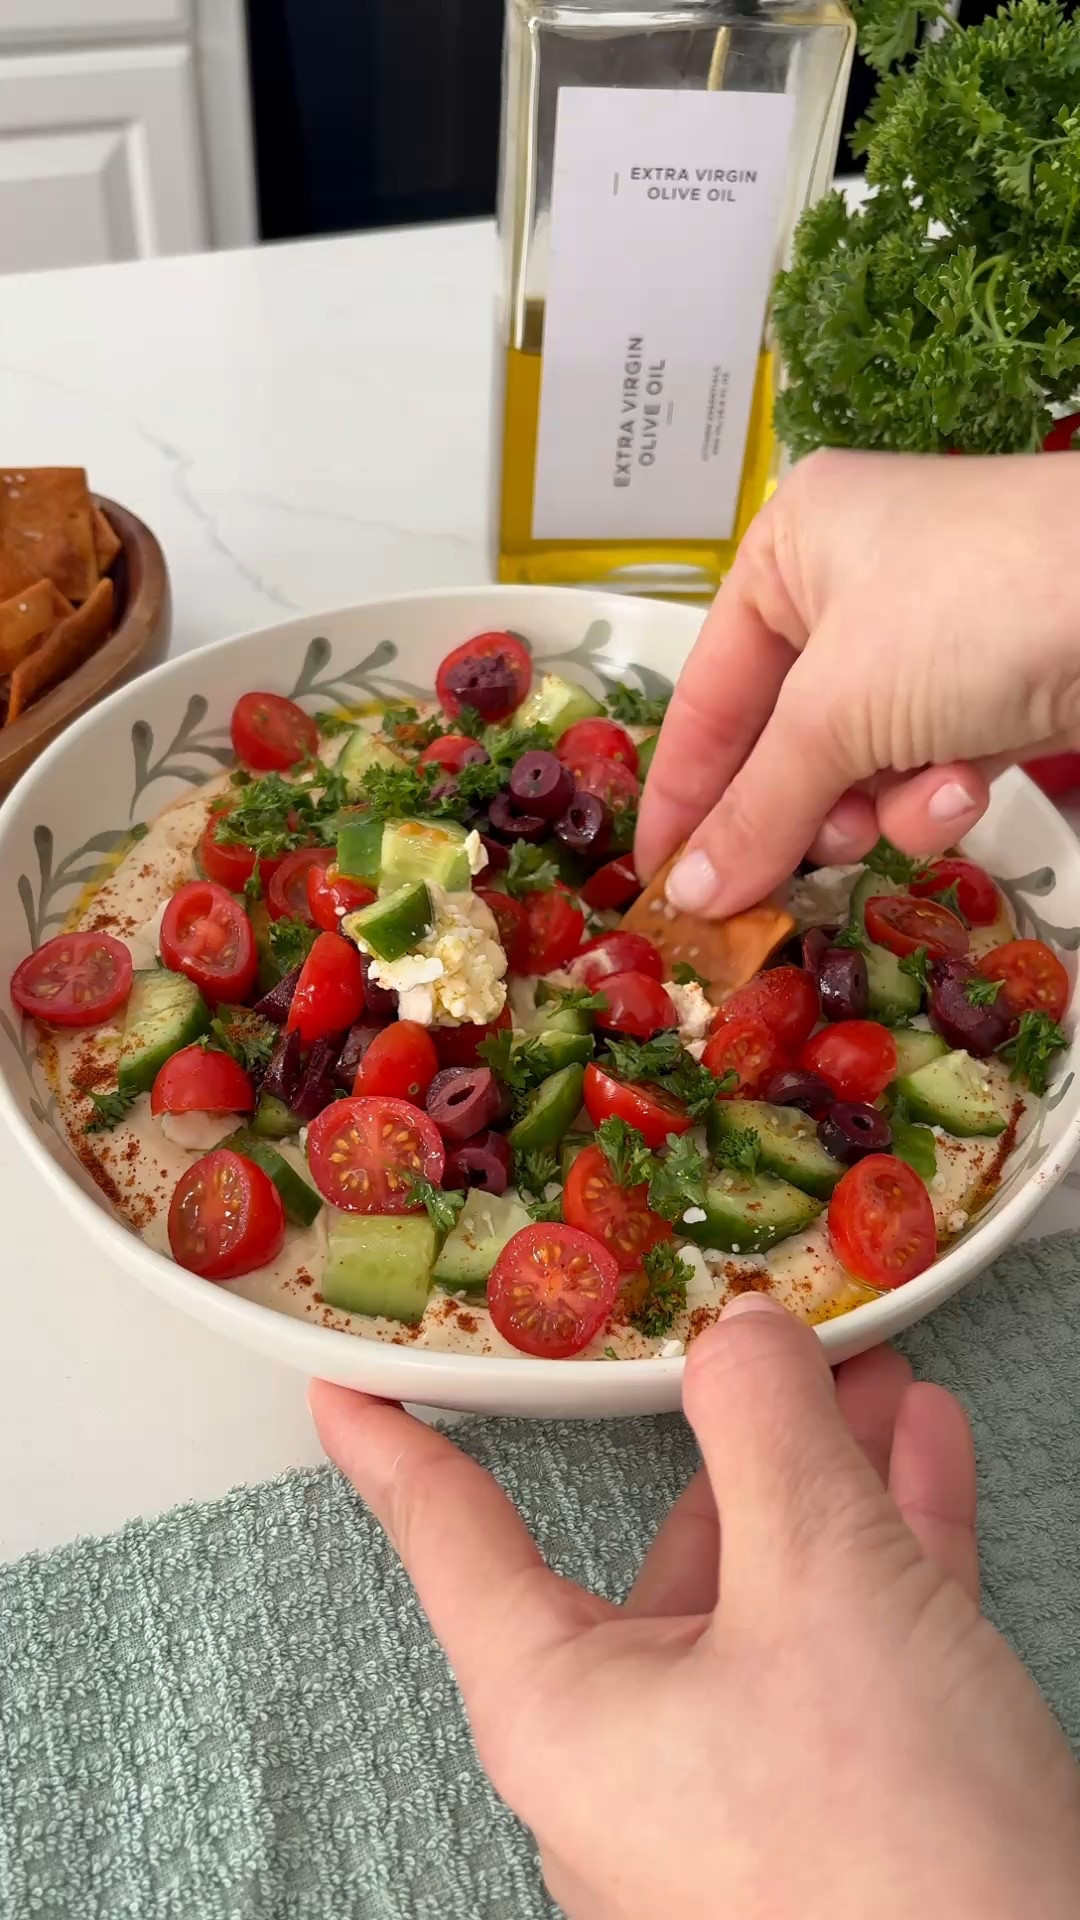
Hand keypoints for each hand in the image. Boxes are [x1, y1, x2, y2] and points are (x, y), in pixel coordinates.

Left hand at [311, 1297, 1079, 1919]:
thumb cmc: (889, 1865)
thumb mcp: (821, 1589)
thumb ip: (766, 1436)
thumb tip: (737, 1334)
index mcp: (563, 1711)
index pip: (451, 1542)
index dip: (397, 1449)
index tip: (350, 1389)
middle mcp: (632, 1755)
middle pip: (658, 1546)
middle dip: (728, 1430)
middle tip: (746, 1334)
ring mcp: (738, 1789)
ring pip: (772, 1585)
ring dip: (828, 1473)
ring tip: (866, 1372)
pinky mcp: (839, 1808)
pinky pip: (850, 1639)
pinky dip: (887, 1542)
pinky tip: (920, 1452)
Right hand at [636, 449, 1079, 916]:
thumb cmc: (977, 605)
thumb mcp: (839, 710)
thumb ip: (759, 811)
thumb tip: (691, 897)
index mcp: (790, 549)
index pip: (706, 695)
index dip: (681, 796)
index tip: (658, 881)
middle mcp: (850, 587)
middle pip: (781, 742)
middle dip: (796, 810)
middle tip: (771, 890)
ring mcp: (925, 641)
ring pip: (855, 769)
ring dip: (876, 808)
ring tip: (900, 807)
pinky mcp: (989, 690)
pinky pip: (924, 768)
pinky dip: (939, 791)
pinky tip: (968, 782)